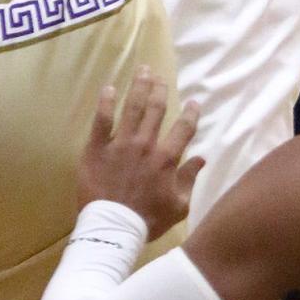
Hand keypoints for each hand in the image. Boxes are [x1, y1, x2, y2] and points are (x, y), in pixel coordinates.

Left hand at [77, 69, 202, 240]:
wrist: (113, 229)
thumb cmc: (147, 220)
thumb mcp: (179, 207)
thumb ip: (190, 180)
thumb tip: (202, 158)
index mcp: (166, 159)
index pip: (183, 129)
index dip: (191, 114)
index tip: (194, 102)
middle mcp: (145, 144)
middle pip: (156, 109)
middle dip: (160, 89)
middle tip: (160, 76)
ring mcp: (120, 143)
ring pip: (132, 107)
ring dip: (139, 86)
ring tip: (142, 70)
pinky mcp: (97, 147)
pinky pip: (102, 119)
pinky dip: (106, 102)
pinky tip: (110, 88)